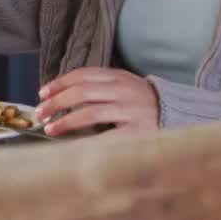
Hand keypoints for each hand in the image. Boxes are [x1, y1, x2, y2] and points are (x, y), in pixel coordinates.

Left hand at [34, 67, 159, 136]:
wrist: (180, 115)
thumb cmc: (143, 103)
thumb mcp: (124, 87)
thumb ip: (99, 87)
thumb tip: (62, 96)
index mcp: (119, 77)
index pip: (83, 75)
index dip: (60, 83)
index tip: (42, 93)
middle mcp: (124, 91)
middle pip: (82, 92)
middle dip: (57, 102)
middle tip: (41, 112)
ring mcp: (131, 111)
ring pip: (90, 112)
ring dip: (66, 121)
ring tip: (51, 128)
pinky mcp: (137, 132)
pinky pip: (106, 136)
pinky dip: (87, 140)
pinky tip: (73, 144)